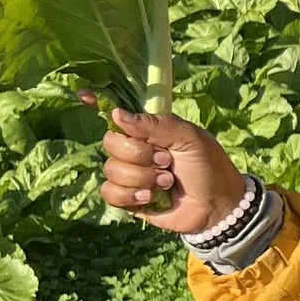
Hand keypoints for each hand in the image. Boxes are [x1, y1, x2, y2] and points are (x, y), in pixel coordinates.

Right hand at [92, 101, 249, 236]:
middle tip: (166, 161)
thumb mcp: (189, 138)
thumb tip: (116, 114)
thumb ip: (155, 125)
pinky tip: (150, 198)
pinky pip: (109, 193)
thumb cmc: (207, 166)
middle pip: (110, 142)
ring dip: (141, 178)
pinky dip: (129, 195)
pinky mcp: (128, 199)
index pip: (117, 113)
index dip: (98, 102)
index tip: (82, 95)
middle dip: (138, 154)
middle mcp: (134, 148)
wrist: (216, 205)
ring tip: (166, 183)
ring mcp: (129, 173)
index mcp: (148, 129)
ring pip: (110, 170)